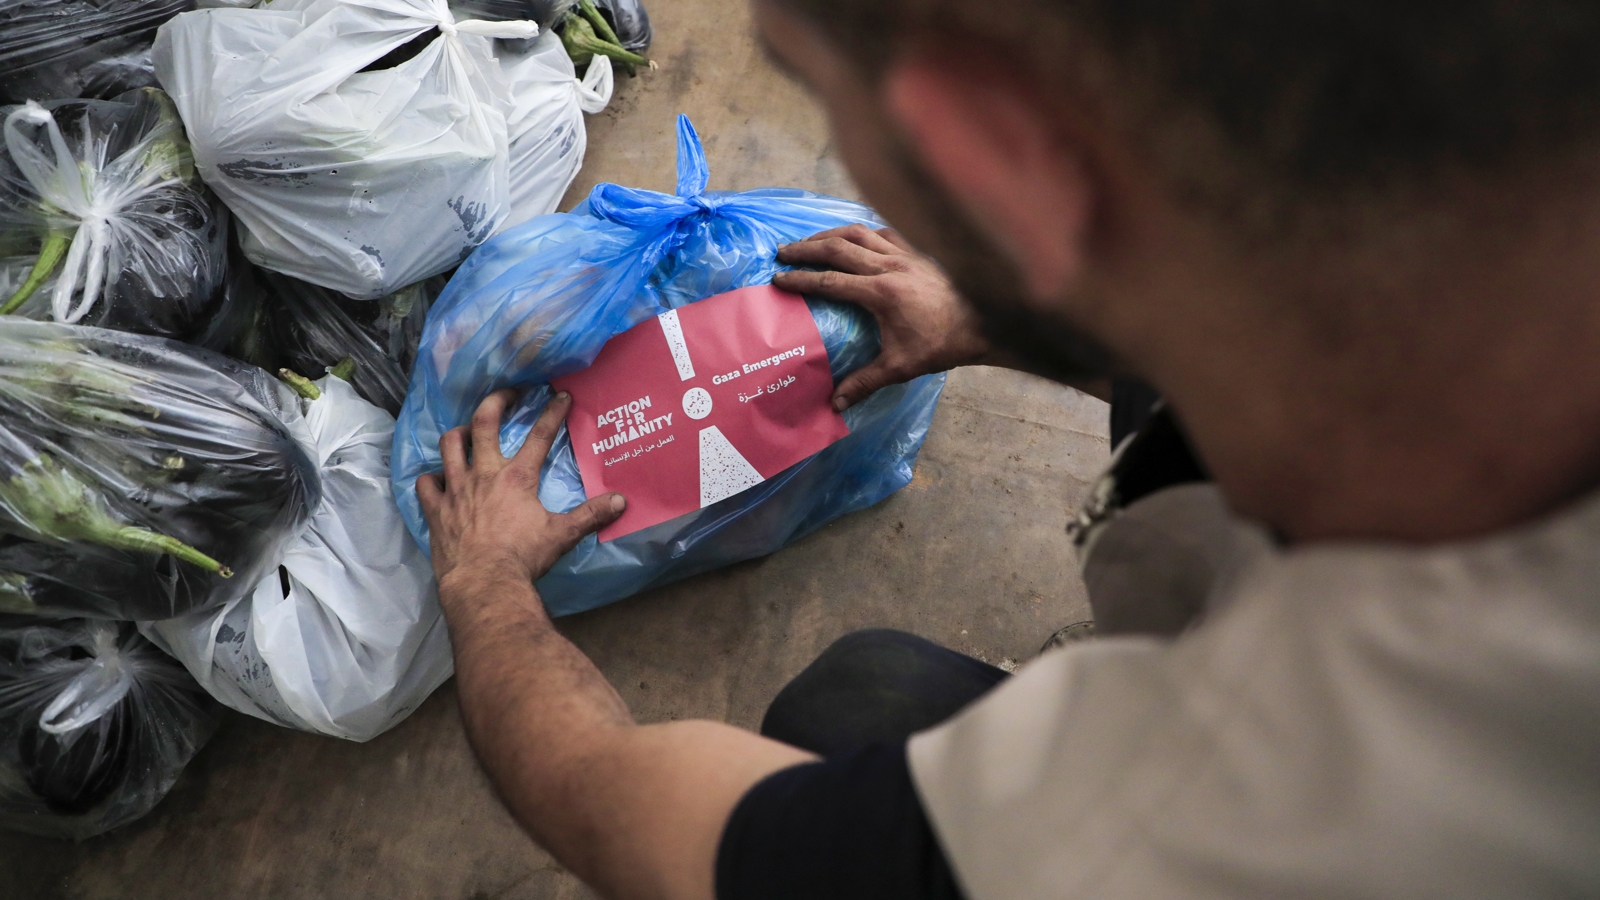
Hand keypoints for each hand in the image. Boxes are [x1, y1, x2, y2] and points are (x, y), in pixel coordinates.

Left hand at [417, 389, 625, 589]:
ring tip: (466, 431)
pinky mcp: (436, 508)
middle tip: (506, 394)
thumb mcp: (563, 535)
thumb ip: (591, 515)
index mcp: (517, 477)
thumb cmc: (524, 557)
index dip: (553, 412)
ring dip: (458, 433)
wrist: (484, 583)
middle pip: (484, 423)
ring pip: (450, 445)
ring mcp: (456, 488)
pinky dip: (431, 477)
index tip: (560, 395)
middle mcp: (484, 473)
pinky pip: (426, 483)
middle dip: (496, 401)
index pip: (540, 435)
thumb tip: (621, 501)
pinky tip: (438, 479)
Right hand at [774, 224, 993, 409]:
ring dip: (829, 234)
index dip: (800, 279)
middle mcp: (890, 266)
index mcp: (881, 292)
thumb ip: (864, 383)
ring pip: (859, 231)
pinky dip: (862, 231)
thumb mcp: (900, 368)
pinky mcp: (917, 252)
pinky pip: (883, 231)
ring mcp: (905, 254)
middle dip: (805, 248)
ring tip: (809, 241)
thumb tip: (835, 404)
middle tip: (781, 251)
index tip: (778, 278)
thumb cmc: (942, 345)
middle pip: (838, 246)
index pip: (830, 281)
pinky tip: (853, 238)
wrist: (985, 323)